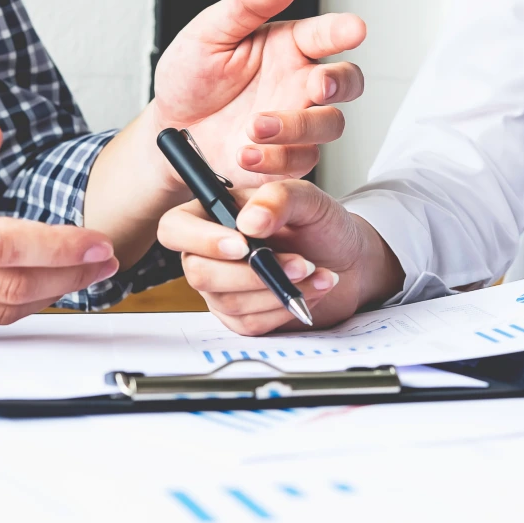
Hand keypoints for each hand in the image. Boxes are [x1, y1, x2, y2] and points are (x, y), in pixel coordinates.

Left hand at [152, 0, 365, 188]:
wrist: (170, 130)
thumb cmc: (191, 77)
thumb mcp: (209, 34)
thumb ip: (247, 5)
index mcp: (288, 47)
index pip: (325, 35)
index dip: (342, 31)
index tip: (355, 29)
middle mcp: (300, 83)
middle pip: (347, 82)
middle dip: (341, 83)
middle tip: (320, 85)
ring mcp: (297, 121)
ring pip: (331, 124)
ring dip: (298, 126)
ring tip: (254, 126)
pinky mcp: (287, 156)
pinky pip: (301, 161)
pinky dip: (276, 159)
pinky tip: (245, 153)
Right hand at [157, 180, 403, 334]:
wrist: (348, 260)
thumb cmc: (322, 225)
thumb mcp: (308, 199)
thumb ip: (278, 198)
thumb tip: (250, 222)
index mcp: (214, 213)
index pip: (175, 228)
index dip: (201, 240)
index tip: (242, 245)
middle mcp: (210, 252)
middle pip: (199, 273)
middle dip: (253, 273)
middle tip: (299, 262)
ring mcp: (222, 287)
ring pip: (228, 301)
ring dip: (278, 290)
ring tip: (315, 273)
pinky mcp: (241, 316)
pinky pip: (249, 323)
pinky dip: (284, 309)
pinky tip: (309, 291)